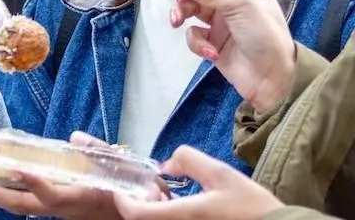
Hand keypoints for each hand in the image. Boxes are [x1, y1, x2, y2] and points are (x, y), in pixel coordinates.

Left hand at [0, 132, 125, 219]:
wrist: (137, 213)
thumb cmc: (130, 188)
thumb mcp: (120, 167)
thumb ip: (98, 152)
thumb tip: (75, 137)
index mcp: (80, 197)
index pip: (53, 194)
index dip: (35, 183)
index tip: (17, 169)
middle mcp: (64, 207)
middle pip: (22, 206)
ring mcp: (56, 208)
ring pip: (19, 206)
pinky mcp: (53, 205)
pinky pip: (23, 201)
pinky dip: (3, 191)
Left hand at [115, 146, 283, 219]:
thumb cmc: (251, 207)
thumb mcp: (220, 173)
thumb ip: (188, 160)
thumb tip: (165, 165)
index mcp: (183, 217)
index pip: (135, 214)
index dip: (123, 199)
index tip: (126, 186)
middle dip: (141, 203)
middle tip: (153, 189)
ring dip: (153, 212)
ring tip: (167, 197)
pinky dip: (167, 218)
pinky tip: (181, 209)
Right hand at [170, 0, 295, 111]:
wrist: (273, 81)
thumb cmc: (265, 36)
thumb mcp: (240, 6)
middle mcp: (229, 0)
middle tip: (180, 2)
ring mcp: (220, 21)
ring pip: (189, 9)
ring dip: (181, 14)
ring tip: (178, 23)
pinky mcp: (212, 41)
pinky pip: (194, 34)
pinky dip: (197, 43)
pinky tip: (211, 52)